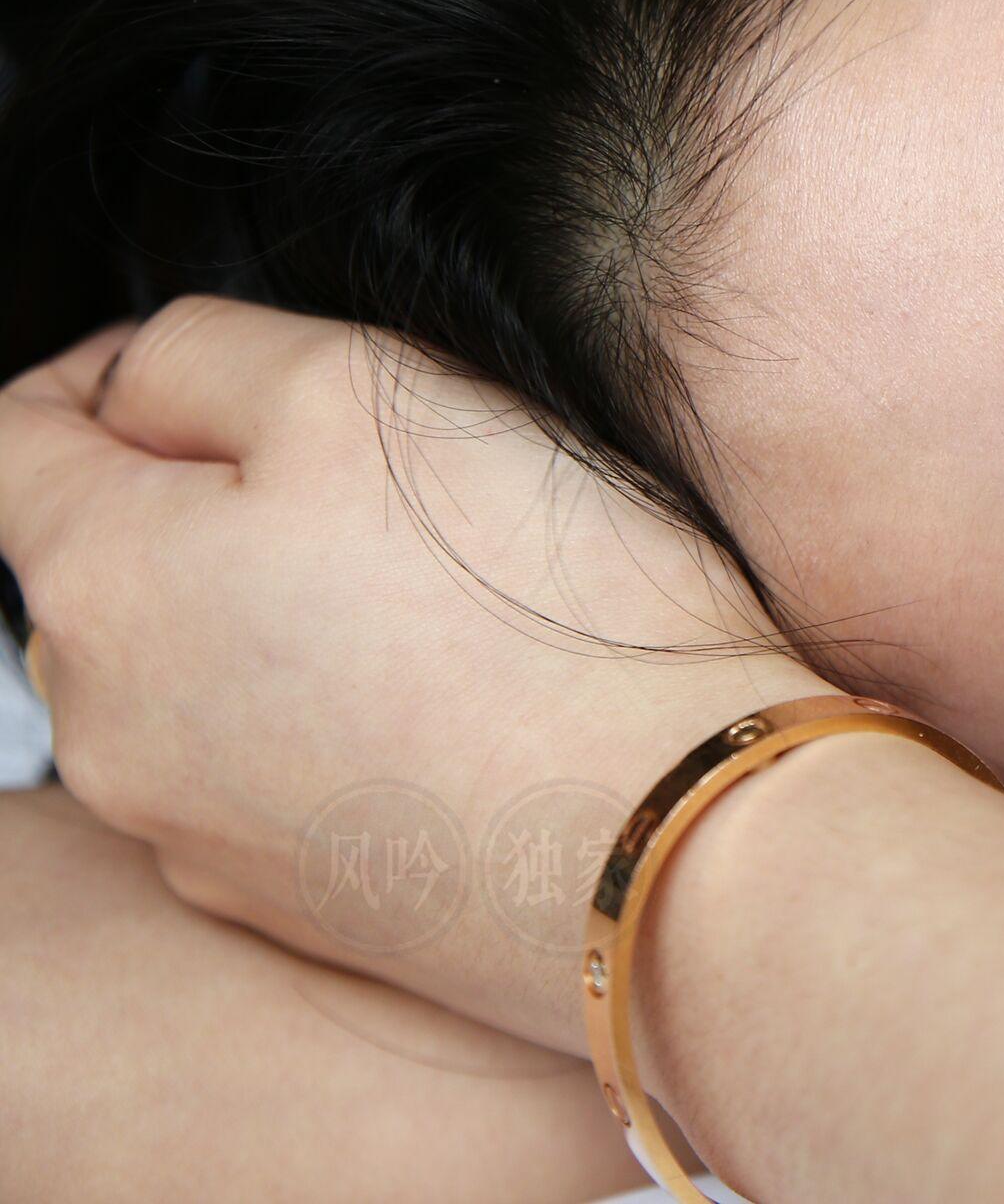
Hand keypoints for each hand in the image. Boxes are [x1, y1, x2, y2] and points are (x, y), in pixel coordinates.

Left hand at [0, 296, 823, 1049]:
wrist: (677, 845)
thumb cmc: (539, 614)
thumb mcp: (367, 388)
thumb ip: (204, 354)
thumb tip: (136, 386)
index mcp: (100, 583)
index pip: (10, 439)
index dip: (108, 372)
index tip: (219, 370)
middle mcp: (109, 733)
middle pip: (109, 566)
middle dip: (212, 504)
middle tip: (384, 484)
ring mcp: (198, 838)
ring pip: (198, 675)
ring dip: (283, 618)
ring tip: (447, 604)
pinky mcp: (300, 909)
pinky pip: (282, 776)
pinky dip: (346, 722)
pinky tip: (469, 706)